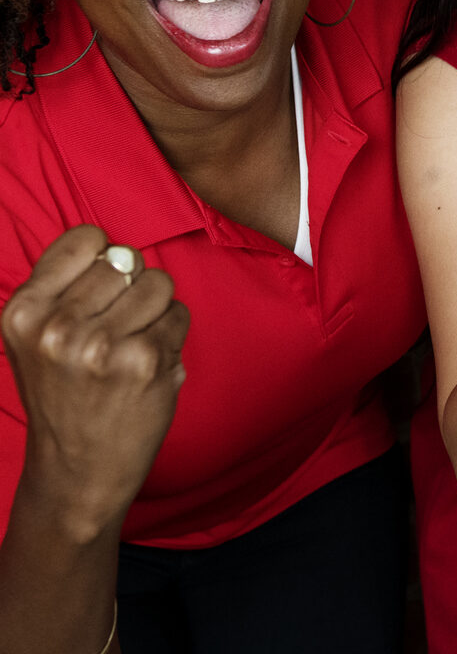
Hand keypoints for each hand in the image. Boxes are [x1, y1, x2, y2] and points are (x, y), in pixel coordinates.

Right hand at [1, 227, 188, 542]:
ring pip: (159, 283)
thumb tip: (120, 253)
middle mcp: (56, 327)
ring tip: (129, 348)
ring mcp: (100, 345)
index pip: (85, 239)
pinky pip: (179, 315)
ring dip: (154, 312)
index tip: (96, 294)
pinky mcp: (143, 360)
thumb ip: (68, 288)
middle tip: (113, 333)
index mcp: (23, 313)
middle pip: (128, 260)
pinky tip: (146, 367)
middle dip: (130, 290)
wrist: (77, 471)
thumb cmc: (65, 395)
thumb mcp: (38, 339)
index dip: (102, 260)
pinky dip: (171, 336)